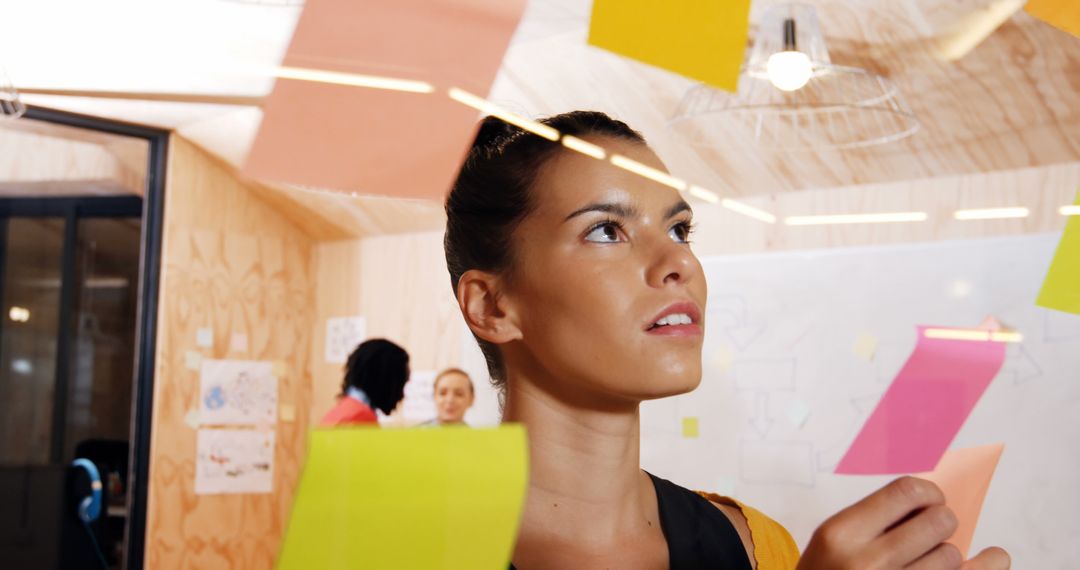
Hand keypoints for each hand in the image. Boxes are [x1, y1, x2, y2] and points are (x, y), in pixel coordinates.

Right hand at [796, 476, 1009, 568]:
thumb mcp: (834, 540)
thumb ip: (874, 519)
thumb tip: (933, 498)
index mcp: (842, 533)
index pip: (905, 492)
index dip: (928, 492)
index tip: (930, 500)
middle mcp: (866, 562)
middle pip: (937, 520)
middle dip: (942, 522)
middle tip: (933, 530)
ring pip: (951, 555)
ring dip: (946, 555)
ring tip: (926, 560)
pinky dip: (987, 566)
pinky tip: (995, 557)